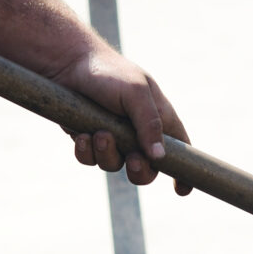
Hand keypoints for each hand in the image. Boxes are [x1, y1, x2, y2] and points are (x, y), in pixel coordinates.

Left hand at [52, 44, 192, 193]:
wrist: (69, 63)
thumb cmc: (110, 73)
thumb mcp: (137, 93)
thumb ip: (150, 124)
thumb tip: (160, 157)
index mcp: (159, 120)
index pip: (180, 151)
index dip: (183, 172)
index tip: (182, 190)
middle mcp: (138, 133)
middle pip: (147, 171)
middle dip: (141, 172)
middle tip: (134, 161)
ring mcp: (113, 138)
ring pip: (115, 166)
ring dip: (108, 154)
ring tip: (99, 134)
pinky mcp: (89, 140)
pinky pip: (90, 160)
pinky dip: (87, 152)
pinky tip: (82, 135)